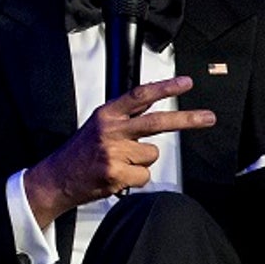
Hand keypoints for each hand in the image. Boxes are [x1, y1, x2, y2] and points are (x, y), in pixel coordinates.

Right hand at [22, 76, 214, 226]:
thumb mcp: (98, 125)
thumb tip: (153, 105)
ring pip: (151, 155)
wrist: (56, 179)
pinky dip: (135, 180)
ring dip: (141, 162)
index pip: (140, 96)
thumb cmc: (79, 154)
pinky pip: (144, 176)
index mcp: (106, 114)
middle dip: (187, 120)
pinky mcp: (116, 174)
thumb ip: (125, 116)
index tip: (186, 83)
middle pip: (156, 122)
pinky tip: (117, 177)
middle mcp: (110, 131)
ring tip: (119, 164)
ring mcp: (113, 153)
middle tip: (208, 118)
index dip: (165, 88)